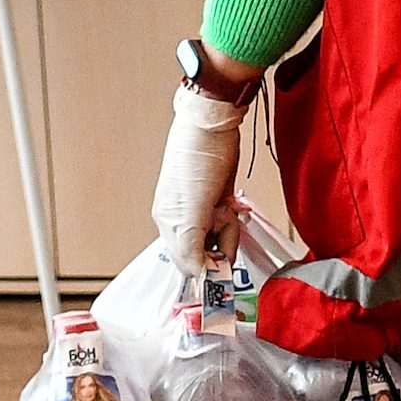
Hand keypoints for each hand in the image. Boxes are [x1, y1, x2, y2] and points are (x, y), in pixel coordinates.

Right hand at [152, 82, 246, 268]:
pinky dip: (232, 217)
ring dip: (228, 228)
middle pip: (205, 252)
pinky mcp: (215, 200)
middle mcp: (181, 220)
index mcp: (168, 224)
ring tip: (226, 208)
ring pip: (219, 238)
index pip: (186, 264)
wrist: (213, 125)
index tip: (223, 270)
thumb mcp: (192, 211)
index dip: (207, 269)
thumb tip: (196, 275)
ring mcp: (199, 209)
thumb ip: (191, 246)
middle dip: (221, 242)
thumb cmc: (198, 158)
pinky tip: (230, 204)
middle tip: (223, 221)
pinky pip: (226, 223)